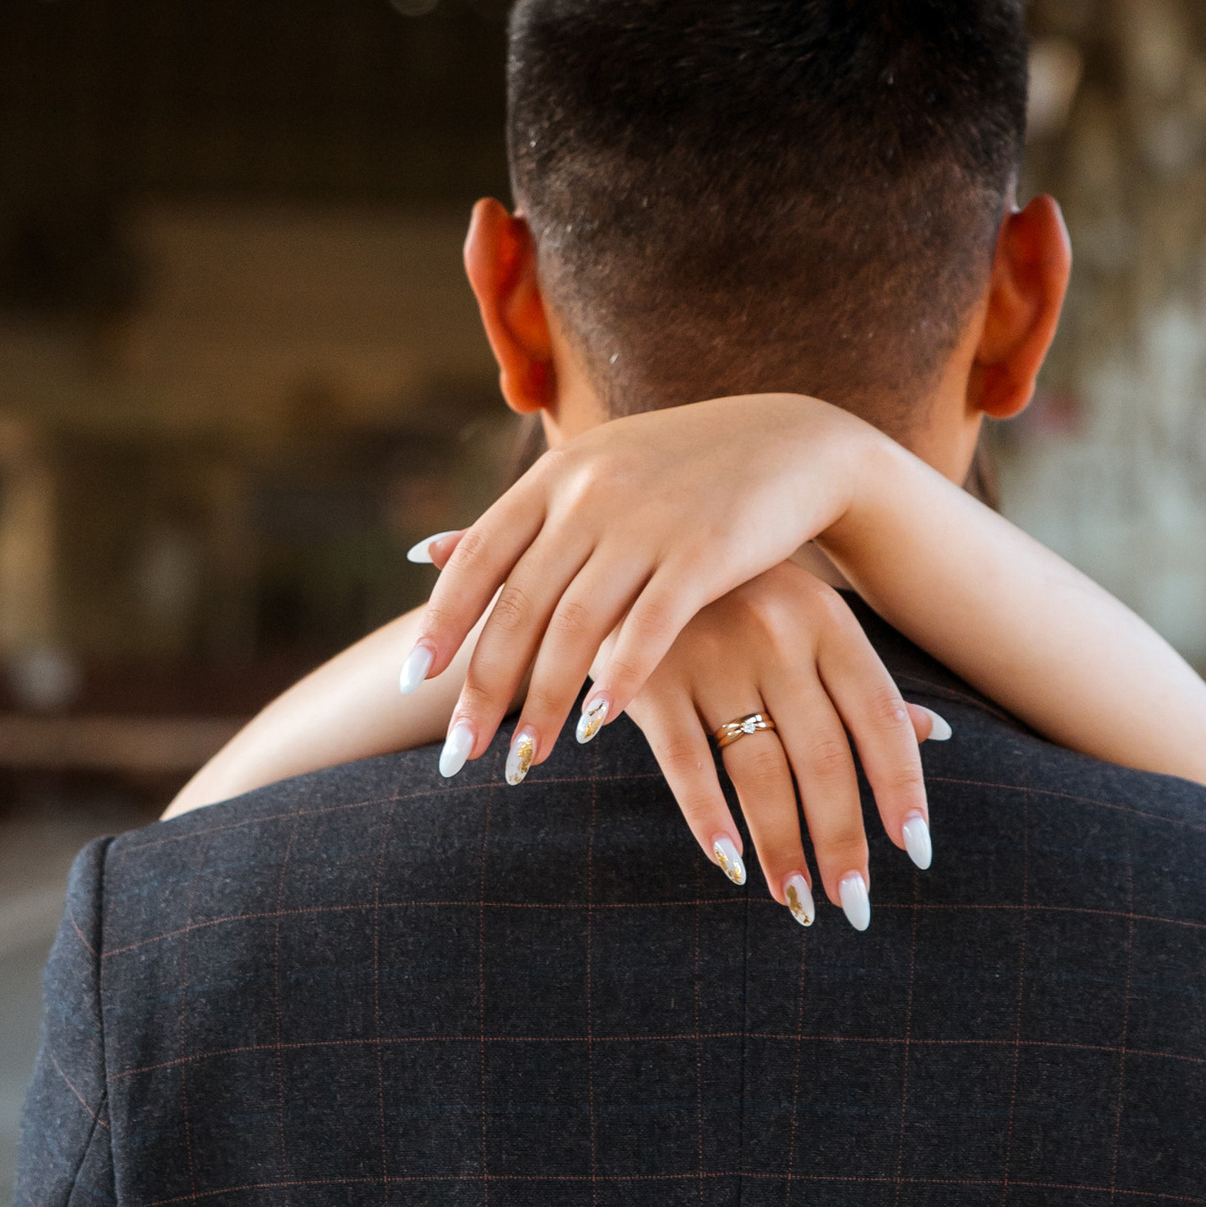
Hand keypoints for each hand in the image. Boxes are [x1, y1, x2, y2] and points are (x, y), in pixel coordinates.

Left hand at [399, 394, 880, 773]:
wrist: (794, 442)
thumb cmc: (681, 470)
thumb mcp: (594, 474)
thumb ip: (519, 522)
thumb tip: (423, 553)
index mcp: (557, 476)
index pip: (481, 557)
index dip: (443, 621)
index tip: (411, 680)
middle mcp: (591, 494)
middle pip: (520, 605)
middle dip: (484, 687)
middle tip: (459, 753)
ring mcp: (647, 522)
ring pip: (576, 627)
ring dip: (543, 703)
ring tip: (523, 764)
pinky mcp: (706, 551)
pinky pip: (648, 629)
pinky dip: (617, 681)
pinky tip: (594, 728)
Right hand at [616, 568, 945, 923]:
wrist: (639, 527)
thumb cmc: (738, 591)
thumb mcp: (807, 616)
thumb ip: (860, 679)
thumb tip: (934, 733)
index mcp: (825, 622)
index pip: (879, 719)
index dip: (902, 788)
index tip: (916, 853)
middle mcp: (776, 637)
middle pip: (823, 760)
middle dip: (842, 841)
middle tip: (855, 905)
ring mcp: (711, 656)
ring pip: (759, 772)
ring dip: (781, 847)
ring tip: (796, 900)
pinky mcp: (650, 678)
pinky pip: (684, 762)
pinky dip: (708, 817)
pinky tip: (730, 862)